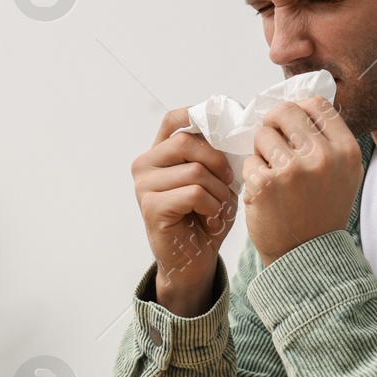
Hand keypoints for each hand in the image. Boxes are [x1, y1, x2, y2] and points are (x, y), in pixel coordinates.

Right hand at [132, 109, 239, 314]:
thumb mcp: (214, 179)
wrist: (194, 260)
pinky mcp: (150, 207)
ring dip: (218, 191)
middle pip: (187, 142)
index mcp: (159, 153)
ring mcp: (144, 186)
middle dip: (218, 162)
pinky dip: (211, 205)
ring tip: (219, 207)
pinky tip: (210, 217)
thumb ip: (214, 155)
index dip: (199, 116)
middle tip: (229, 182)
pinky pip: (193, 193)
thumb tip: (232, 130)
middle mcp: (145, 164)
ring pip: (195, 170)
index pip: (174, 119)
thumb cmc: (205, 218)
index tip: (225, 131)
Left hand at [243, 97, 362, 267]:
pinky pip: (249, 162)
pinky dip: (252, 176)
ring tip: (273, 175)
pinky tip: (264, 194)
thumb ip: (329, 140)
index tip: (290, 124)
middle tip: (272, 142)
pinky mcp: (265, 185)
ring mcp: (292, 170)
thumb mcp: (343, 174)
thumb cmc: (322, 211)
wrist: (307, 255)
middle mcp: (322, 157)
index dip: (299, 110)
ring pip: (262, 135)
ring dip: (261, 152)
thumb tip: (301, 104)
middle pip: (285, 112)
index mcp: (345, 151)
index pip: (316, 105)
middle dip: (274, 125)